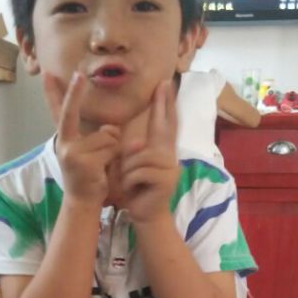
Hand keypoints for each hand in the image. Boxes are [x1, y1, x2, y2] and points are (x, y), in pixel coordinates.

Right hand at [43, 72, 120, 206]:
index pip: (58, 112)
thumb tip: (113, 128)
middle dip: (80, 100)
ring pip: (107, 136)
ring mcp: (73, 153)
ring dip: (113, 149)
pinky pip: (111, 149)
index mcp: (65, 139)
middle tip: (79, 75)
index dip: (52, 93)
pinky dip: (115, 157)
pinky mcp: (85, 163)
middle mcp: (65, 144)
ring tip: (103, 165)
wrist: (82, 202)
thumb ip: (100, 136)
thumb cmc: (88, 175)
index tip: (47, 74)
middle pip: (76, 115)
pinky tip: (104, 171)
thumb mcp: (90, 153)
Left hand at [120, 80, 179, 222]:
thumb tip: (136, 142)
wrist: (145, 216)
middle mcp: (169, 156)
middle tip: (165, 81)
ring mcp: (169, 168)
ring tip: (129, 183)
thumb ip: (134, 153)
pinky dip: (129, 181)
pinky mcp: (165, 180)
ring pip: (139, 156)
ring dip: (127, 170)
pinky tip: (132, 190)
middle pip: (165, 127)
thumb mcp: (131, 168)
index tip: (165, 85)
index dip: (165, 105)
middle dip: (163, 104)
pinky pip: (138, 171)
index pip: (164, 124)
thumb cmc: (137, 190)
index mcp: (161, 151)